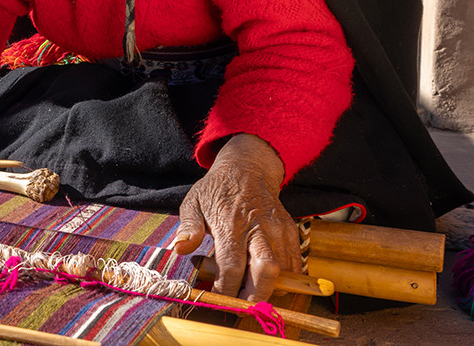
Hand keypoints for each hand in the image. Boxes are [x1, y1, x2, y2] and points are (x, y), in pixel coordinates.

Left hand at [172, 134, 299, 302]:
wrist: (247, 168)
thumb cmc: (216, 190)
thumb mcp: (193, 203)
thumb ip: (187, 228)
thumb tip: (179, 249)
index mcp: (230, 223)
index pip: (232, 266)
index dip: (226, 288)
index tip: (218, 297)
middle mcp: (258, 227)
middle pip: (267, 270)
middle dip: (257, 295)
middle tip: (243, 306)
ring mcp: (278, 229)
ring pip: (285, 270)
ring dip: (271, 289)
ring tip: (252, 292)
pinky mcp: (291, 231)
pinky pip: (295, 263)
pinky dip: (286, 278)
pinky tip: (266, 280)